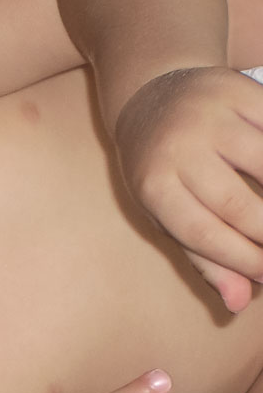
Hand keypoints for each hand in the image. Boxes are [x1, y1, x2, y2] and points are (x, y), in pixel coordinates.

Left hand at [116, 67, 262, 312]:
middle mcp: (177, 149)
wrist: (151, 96)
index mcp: (153, 185)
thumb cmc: (162, 169)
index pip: (201, 231)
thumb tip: (238, 303)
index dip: (242, 259)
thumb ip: (204, 257)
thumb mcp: (167, 213)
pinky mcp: (237, 90)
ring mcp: (208, 116)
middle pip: (235, 203)